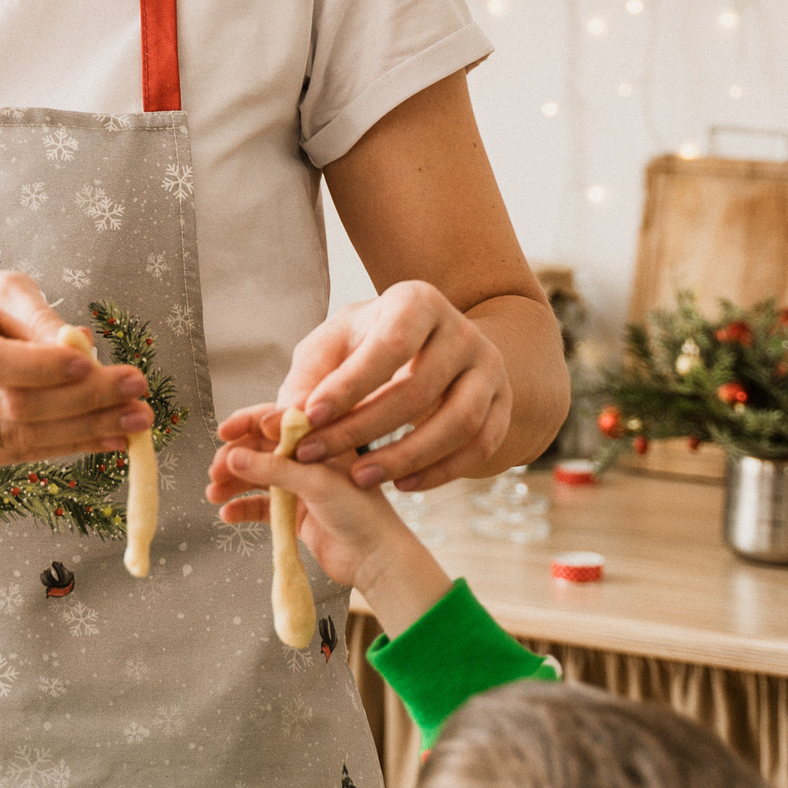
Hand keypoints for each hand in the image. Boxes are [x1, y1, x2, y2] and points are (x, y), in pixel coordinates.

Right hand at [0, 272, 150, 466]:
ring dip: (84, 433)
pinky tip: (106, 438)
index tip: (92, 361)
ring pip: (16, 440)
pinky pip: (14, 456)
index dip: (38, 366)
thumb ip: (33, 314)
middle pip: (9, 406)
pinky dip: (65, 448)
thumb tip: (80, 344)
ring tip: (135, 421)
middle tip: (137, 392)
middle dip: (82, 402)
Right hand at [210, 430, 450, 633]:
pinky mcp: (296, 516)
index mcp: (321, 441)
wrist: (378, 561)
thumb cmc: (360, 513)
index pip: (278, 421)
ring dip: (234, 484)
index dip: (247, 423)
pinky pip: (262, 507)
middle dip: (235, 458)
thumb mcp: (315, 483)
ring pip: (258, 478)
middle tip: (214, 472)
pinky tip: (228, 515)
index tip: (223, 432)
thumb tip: (231, 455)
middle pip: (262, 450)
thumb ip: (273, 468)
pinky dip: (244, 508)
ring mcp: (302, 488)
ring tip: (213, 494)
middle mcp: (310, 460)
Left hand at [220, 281, 512, 492]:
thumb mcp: (332, 346)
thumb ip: (306, 377)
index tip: (309, 418)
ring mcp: (489, 368)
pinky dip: (441, 472)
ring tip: (360, 478)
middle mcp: (461, 330)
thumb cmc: (366, 344)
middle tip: (317, 456)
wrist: (429, 346)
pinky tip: (402, 485)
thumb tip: (283, 419)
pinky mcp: (504, 404)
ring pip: (458, 423)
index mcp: (417, 302)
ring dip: (405, 458)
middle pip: (420, 389)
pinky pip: (480, 446)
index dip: (349, 385)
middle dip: (363, 429)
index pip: (389, 346)